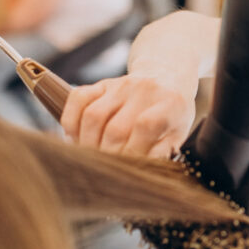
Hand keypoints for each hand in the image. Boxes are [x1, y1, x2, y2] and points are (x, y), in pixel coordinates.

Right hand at [60, 76, 193, 157]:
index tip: (128, 169)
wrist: (166, 78)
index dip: (132, 151)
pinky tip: (76, 138)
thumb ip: (163, 152)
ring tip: (92, 157)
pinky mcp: (101, 83)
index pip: (145, 126)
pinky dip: (70, 122)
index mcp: (169, 103)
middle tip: (108, 170)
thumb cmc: (171, 115)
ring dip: (87, 143)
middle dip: (108, 156)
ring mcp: (120, 84)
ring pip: (92, 116)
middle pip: (115, 128)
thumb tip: (143, 169)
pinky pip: (77, 99)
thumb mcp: (178, 133)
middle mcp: (144, 89)